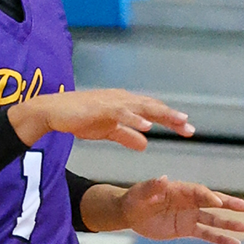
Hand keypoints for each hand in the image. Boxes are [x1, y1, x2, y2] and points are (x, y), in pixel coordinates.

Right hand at [6, 88, 194, 150]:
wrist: (53, 111)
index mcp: (124, 104)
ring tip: (178, 122)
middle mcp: (121, 99)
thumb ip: (126, 136)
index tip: (188, 130)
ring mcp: (111, 102)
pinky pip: (121, 113)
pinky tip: (147, 127)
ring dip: (161, 115)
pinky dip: (135, 119)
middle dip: (172, 117)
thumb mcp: (107, 130)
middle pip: (152, 107)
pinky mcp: (100, 108)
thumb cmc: (78, 118)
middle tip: (190, 128)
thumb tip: (145, 144)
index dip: (170, 119)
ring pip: (142, 107)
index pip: (152, 111)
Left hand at [119, 176, 243, 243]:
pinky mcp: (187, 229)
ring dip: (229, 224)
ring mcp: (189, 215)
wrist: (130, 214)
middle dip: (229, 204)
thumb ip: (152, 187)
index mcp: (179, 189)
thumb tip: (162, 178)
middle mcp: (188, 201)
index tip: (218, 202)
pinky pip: (207, 234)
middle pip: (212, 201)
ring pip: (213, 219)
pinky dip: (220, 239)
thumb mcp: (140, 193)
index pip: (198, 192)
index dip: (208, 196)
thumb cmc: (134, 200)